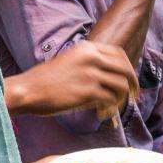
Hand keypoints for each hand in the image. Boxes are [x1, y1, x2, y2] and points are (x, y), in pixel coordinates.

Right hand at [7, 42, 139, 120]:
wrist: (27, 90)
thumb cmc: (45, 81)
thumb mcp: (69, 61)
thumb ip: (88, 64)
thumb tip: (108, 77)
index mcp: (87, 48)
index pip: (119, 54)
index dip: (128, 69)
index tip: (131, 82)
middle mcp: (91, 57)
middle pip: (125, 69)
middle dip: (133, 85)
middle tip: (134, 97)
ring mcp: (90, 74)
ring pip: (121, 86)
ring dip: (121, 100)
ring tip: (112, 108)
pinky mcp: (87, 91)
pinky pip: (110, 100)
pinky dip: (110, 109)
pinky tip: (102, 114)